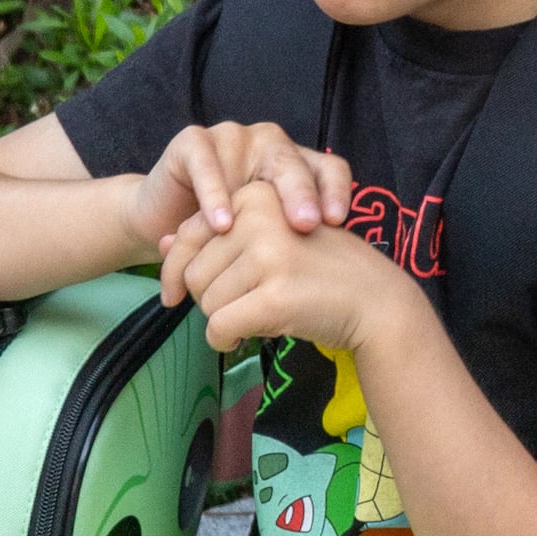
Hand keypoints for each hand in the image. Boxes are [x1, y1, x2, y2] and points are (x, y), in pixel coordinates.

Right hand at [122, 122, 352, 260]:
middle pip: (294, 163)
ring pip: (251, 157)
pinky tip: (220, 224)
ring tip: (260, 232)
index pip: (328, 169)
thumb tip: (332, 282)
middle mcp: (269, 146)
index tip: (338, 222)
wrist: (163, 223)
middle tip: (307, 224)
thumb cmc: (222, 236)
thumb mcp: (260, 242)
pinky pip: (206, 163)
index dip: (337, 190)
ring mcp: (232, 139)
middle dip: (302, 193)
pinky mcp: (194, 142)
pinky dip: (213, 193)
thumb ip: (290, 248)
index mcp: (295, 166)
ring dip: (256, 197)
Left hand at [158, 195, 426, 359]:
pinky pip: (220, 327)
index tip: (175, 294)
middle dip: (208, 299)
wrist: (375, 301)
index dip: (176, 270)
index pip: (188, 234)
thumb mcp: (270, 239)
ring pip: (206, 303)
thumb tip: (161, 243)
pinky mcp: (275, 295)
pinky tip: (248, 336)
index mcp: (256, 196)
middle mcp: (259, 218)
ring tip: (256, 315)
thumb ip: (217, 238)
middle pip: (194, 273)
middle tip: (241, 306)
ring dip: (223, 320)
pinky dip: (226, 340)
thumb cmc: (319, 271)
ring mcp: (268, 256)